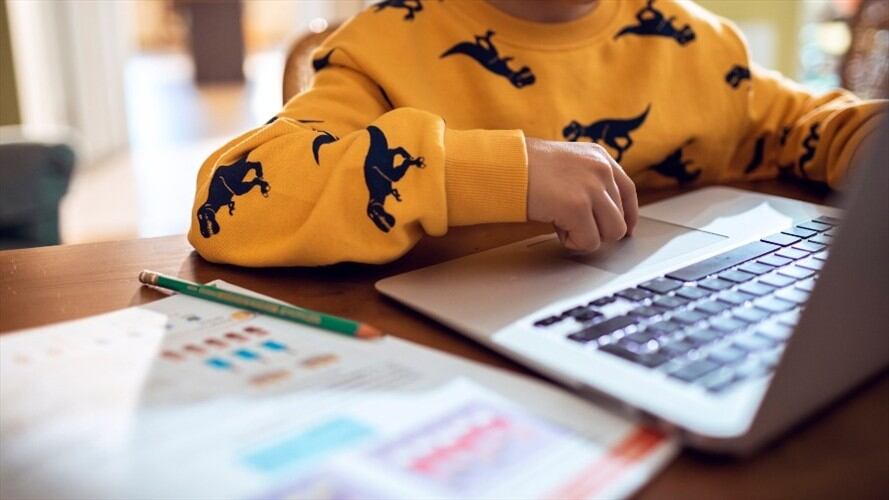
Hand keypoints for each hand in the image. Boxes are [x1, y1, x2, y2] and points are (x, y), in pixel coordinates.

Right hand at [526, 137, 637, 252]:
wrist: (505, 166)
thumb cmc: (526, 168)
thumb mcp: (567, 164)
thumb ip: (588, 181)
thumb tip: (602, 212)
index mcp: (600, 157)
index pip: (628, 191)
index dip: (628, 215)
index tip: (624, 229)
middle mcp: (601, 170)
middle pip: (620, 218)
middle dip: (598, 228)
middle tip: (572, 224)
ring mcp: (591, 188)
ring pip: (611, 233)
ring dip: (587, 236)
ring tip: (563, 224)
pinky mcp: (578, 207)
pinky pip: (589, 241)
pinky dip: (572, 241)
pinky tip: (556, 227)